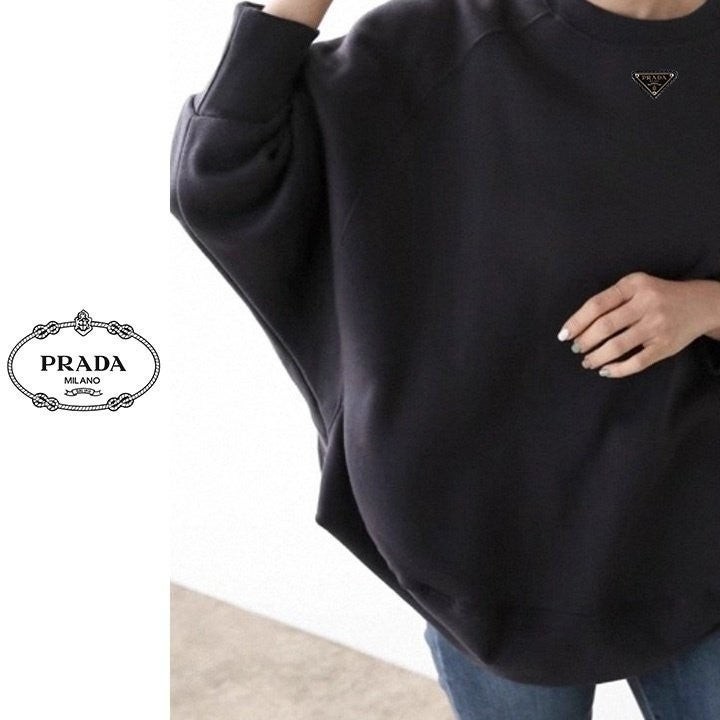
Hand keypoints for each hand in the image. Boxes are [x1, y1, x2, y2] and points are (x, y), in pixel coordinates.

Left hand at [556, 271, 719, 378]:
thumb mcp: (636, 286)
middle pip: (605, 326)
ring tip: (587, 361)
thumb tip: (578, 324)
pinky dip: (617, 369)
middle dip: (585, 340)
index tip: (563, 335)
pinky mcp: (665, 345)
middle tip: (576, 348)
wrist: (701, 304)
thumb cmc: (657, 296)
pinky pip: (636, 362)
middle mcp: (647, 303)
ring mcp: (657, 325)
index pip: (597, 304)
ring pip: (618, 346)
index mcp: (634, 285)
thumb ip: (611, 299)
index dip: (577, 321)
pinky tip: (605, 370)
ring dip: (596, 356)